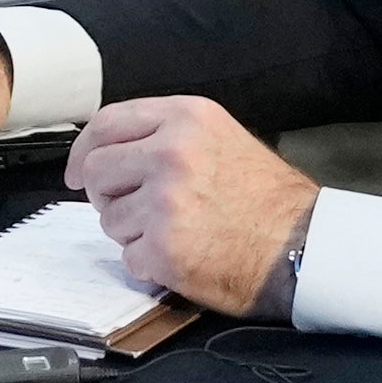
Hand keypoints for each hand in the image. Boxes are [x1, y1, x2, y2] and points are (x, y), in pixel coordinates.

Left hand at [69, 97, 321, 317]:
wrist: (302, 246)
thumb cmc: (266, 199)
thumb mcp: (219, 138)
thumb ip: (165, 135)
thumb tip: (106, 151)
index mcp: (186, 118)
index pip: (107, 122)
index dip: (85, 149)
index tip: (78, 171)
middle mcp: (171, 153)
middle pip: (97, 170)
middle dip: (109, 195)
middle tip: (137, 209)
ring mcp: (165, 201)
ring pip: (108, 218)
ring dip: (132, 232)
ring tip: (175, 231)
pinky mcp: (164, 247)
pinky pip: (128, 257)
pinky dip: (148, 264)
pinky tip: (183, 255)